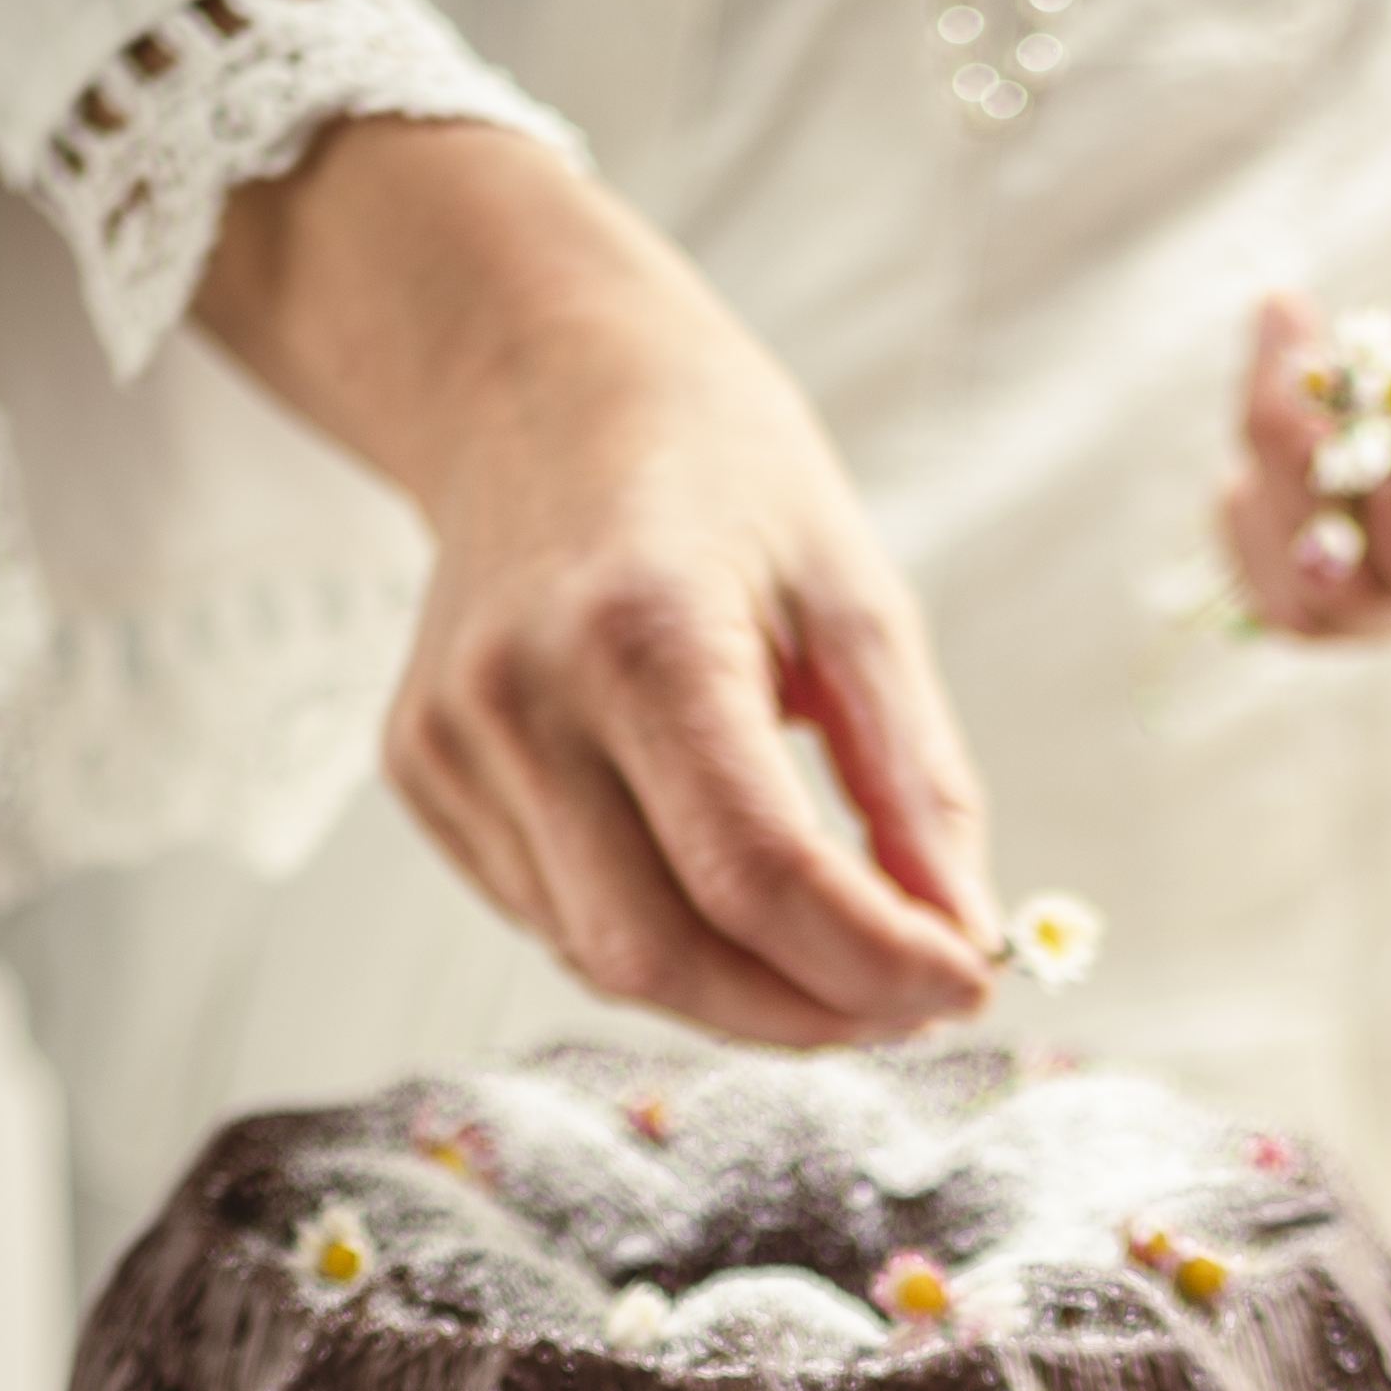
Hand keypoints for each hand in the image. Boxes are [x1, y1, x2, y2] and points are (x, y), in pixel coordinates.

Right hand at [197, 123, 997, 1047]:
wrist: (533, 379)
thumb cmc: (711, 467)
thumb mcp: (855, 590)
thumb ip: (915, 777)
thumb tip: (964, 935)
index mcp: (640, 631)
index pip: (757, 871)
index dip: (873, 962)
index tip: (968, 983)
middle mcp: (520, 698)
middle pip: (666, 952)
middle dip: (809, 1012)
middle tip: (910, 1003)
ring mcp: (450, 746)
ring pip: (605, 961)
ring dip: (743, 996)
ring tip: (837, 957)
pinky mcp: (422, 776)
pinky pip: (554, 921)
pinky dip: (664, 945)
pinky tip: (726, 900)